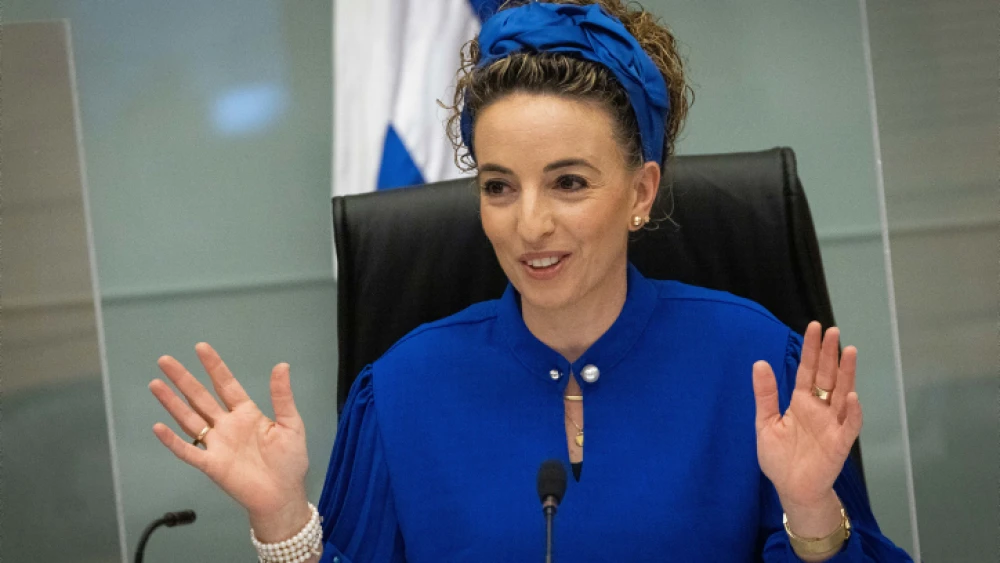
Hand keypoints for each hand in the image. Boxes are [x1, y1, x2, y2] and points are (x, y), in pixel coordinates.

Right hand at [149, 343, 309, 532]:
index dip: (214, 366)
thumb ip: (282, 397)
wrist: (283, 495)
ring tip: (155, 384)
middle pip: (201, 397)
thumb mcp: (291, 424)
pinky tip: (158, 427)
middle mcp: (227, 425)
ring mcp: (217, 444)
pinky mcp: (211, 465)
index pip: (226, 385)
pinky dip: (173, 441)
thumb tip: (282, 365)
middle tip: (165, 360)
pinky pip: (188, 452)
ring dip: (172, 403)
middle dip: (183, 379)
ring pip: (189, 419)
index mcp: (247, 413)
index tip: (201, 347)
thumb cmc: (290, 461)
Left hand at [752, 322, 862, 507]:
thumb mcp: (766, 423)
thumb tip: (759, 363)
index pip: (807, 370)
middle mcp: (820, 408)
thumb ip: (765, 395)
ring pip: (843, 394)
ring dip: (847, 374)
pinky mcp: (840, 443)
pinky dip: (852, 412)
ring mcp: (832, 424)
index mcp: (801, 402)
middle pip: (827, 376)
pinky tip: (851, 397)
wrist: (791, 489)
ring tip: (849, 351)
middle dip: (830, 354)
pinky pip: (849, 425)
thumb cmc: (780, 458)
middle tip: (832, 330)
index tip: (814, 327)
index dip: (811, 350)